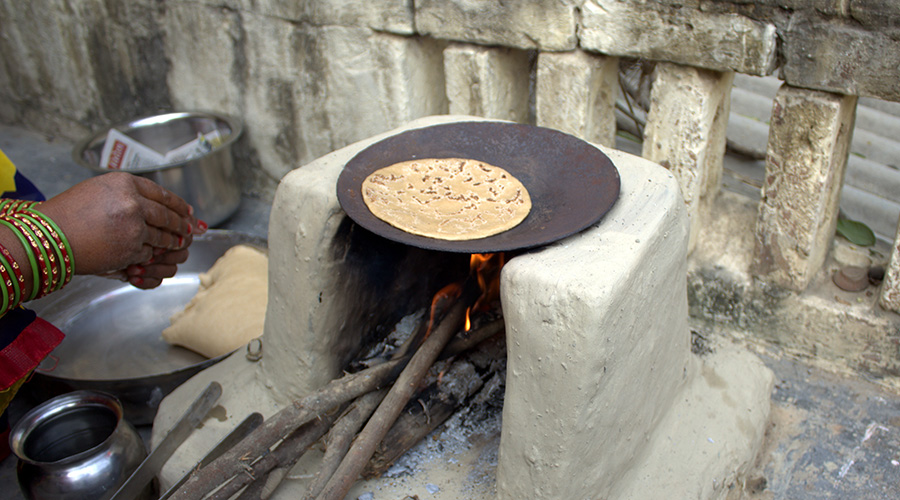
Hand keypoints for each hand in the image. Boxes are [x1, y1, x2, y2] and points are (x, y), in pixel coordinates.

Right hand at [37, 172, 207, 282]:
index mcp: (125, 183)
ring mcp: (134, 226)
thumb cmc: (67, 214)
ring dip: (169, 241)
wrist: (48, 235)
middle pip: (167, 215)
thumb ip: (127, 194)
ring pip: (162, 236)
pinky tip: (148, 255)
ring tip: (174, 243)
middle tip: (188, 229)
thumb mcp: (99, 190)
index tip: (186, 210)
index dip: (177, 204)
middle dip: (180, 224)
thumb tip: (155, 203)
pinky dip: (149, 255)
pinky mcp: (131, 248)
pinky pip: (149, 253)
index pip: (161, 193)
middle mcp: (133, 202)